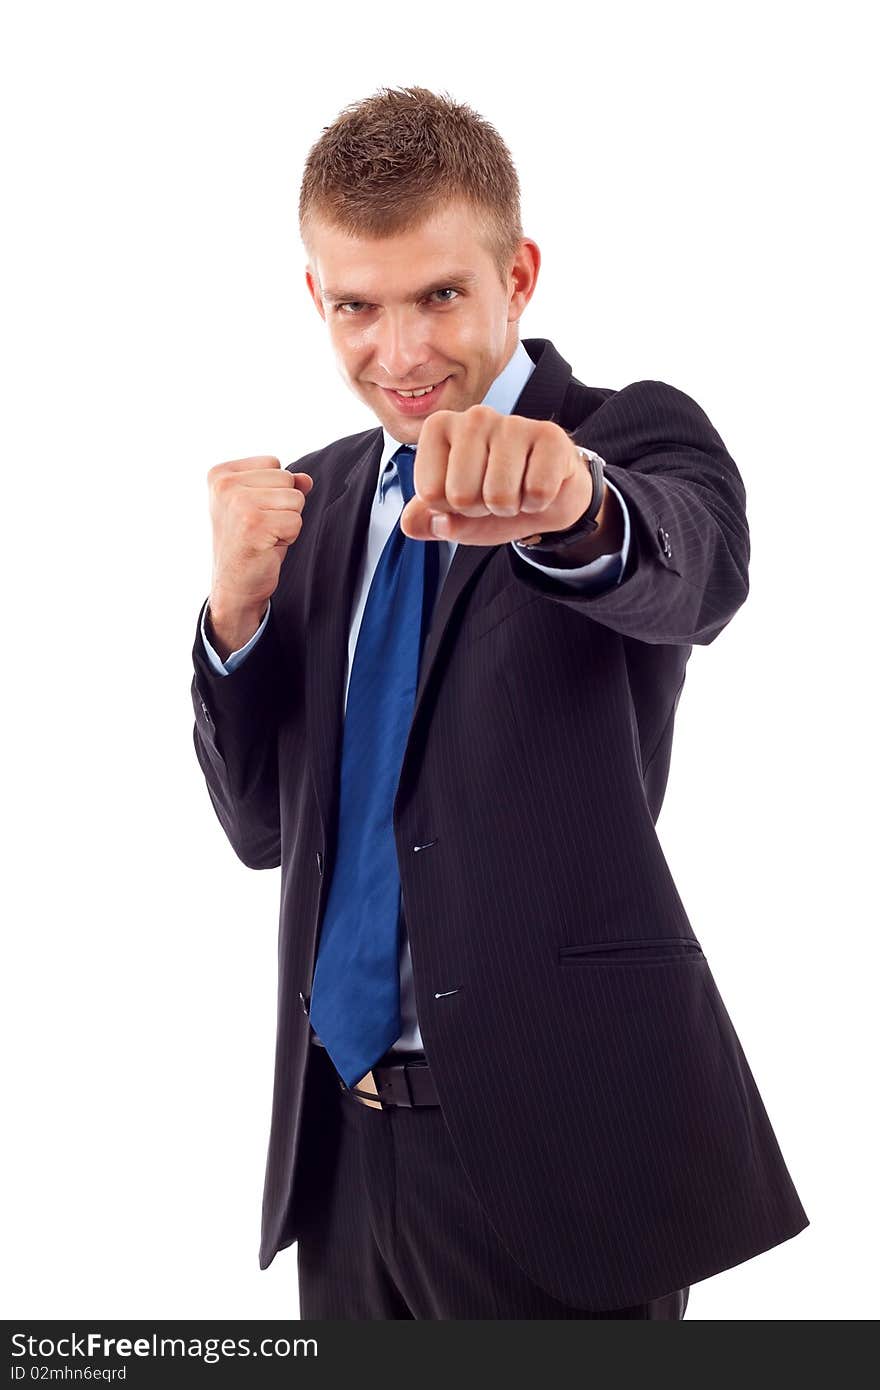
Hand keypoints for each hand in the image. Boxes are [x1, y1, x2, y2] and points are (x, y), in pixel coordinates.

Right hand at [207, 456, 313, 617]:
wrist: (235, 585)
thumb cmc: (247, 544)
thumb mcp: (261, 507)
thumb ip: (282, 486)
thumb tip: (306, 479)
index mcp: (220, 474)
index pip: (274, 463)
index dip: (274, 491)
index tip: (254, 513)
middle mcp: (225, 485)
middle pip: (287, 478)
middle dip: (283, 507)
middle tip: (261, 528)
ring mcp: (238, 503)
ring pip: (295, 498)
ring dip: (287, 522)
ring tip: (264, 536)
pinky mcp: (254, 524)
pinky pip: (296, 520)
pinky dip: (289, 537)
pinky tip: (267, 546)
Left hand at [398, 405, 592, 545]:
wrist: (548, 494)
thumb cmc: (494, 495)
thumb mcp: (454, 515)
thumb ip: (427, 520)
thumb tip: (411, 523)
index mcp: (439, 427)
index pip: (430, 493)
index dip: (450, 508)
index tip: (466, 494)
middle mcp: (473, 417)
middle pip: (461, 496)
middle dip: (480, 509)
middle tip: (493, 494)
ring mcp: (513, 422)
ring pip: (499, 496)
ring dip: (510, 508)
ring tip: (516, 490)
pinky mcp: (550, 435)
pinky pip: (537, 492)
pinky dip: (538, 503)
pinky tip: (538, 486)